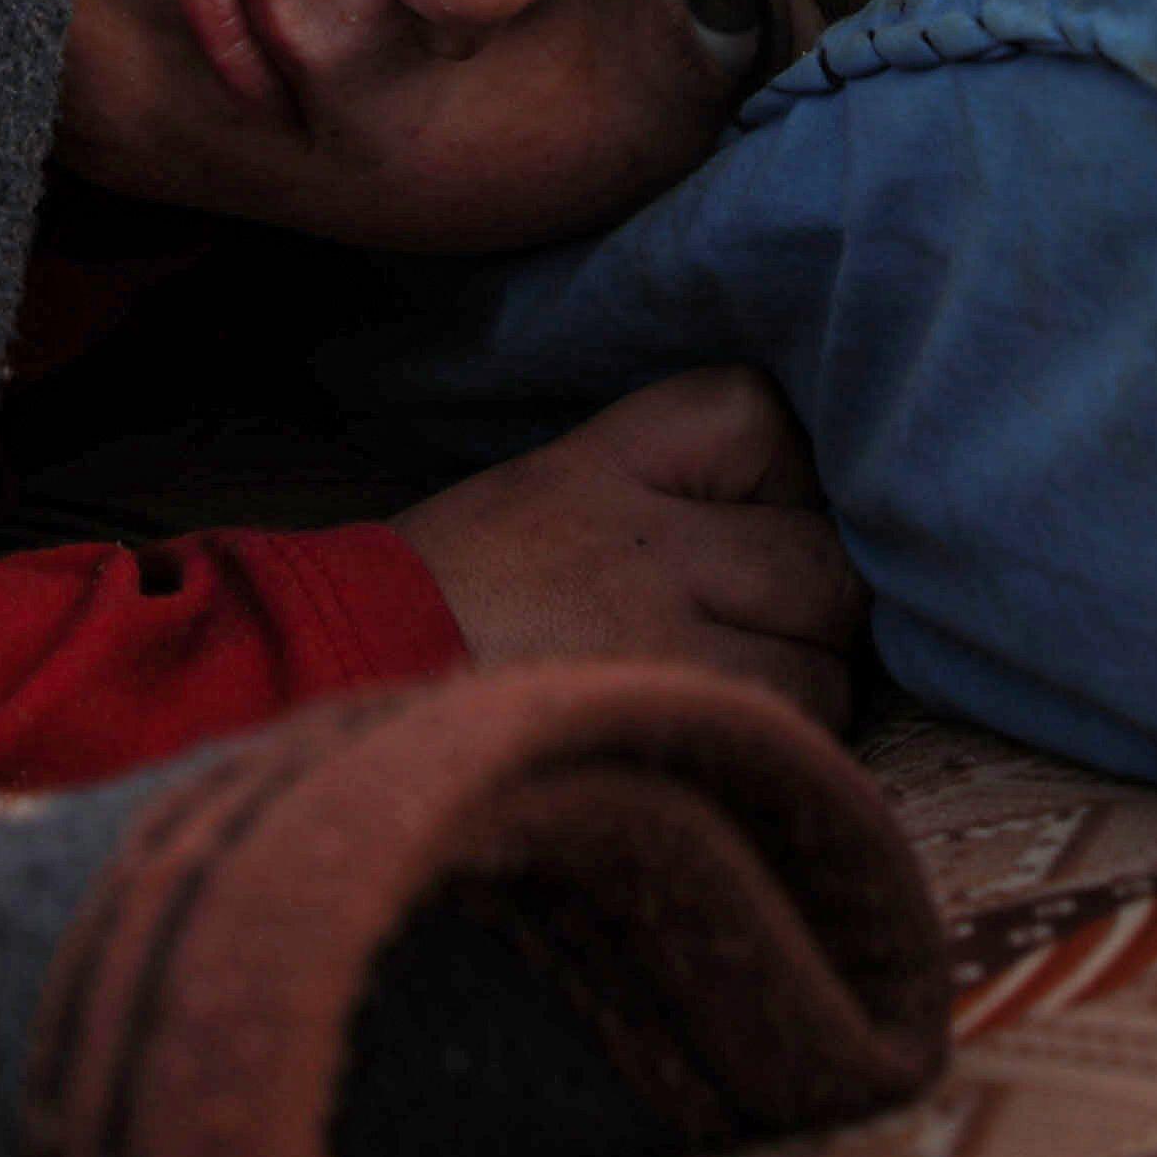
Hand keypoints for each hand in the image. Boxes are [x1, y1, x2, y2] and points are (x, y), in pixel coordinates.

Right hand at [395, 368, 863, 729]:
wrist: (329, 694)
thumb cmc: (437, 614)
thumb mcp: (533, 500)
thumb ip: (658, 495)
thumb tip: (804, 516)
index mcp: (599, 462)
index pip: (761, 416)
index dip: (784, 477)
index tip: (749, 521)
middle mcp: (640, 535)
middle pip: (823, 549)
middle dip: (812, 599)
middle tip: (749, 630)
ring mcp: (658, 631)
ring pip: (827, 652)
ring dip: (801, 682)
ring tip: (723, 694)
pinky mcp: (668, 717)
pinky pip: (794, 726)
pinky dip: (777, 739)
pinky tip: (709, 738)